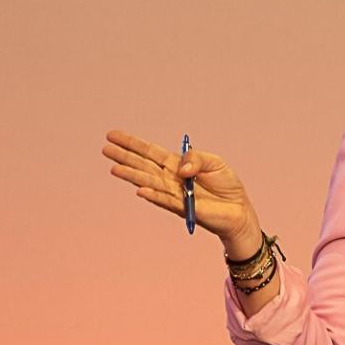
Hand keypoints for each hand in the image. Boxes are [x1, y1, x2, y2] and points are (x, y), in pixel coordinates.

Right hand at [102, 130, 259, 244]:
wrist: (238, 209)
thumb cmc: (226, 185)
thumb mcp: (215, 162)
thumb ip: (197, 159)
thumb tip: (180, 169)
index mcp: (177, 165)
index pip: (150, 152)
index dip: (132, 144)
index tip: (113, 135)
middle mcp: (171, 179)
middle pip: (143, 166)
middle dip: (125, 157)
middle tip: (105, 149)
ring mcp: (174, 193)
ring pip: (149, 183)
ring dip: (132, 176)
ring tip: (114, 169)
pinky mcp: (183, 208)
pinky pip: (165, 200)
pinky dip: (153, 195)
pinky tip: (139, 190)